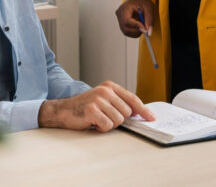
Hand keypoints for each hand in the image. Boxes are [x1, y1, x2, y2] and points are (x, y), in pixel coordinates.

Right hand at [38, 81, 155, 131]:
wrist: (64, 110)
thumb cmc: (85, 107)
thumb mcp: (104, 100)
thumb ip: (119, 103)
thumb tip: (138, 113)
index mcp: (110, 86)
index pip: (132, 99)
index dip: (143, 110)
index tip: (151, 118)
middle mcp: (105, 91)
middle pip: (127, 113)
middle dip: (118, 119)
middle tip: (105, 117)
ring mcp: (98, 99)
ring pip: (118, 121)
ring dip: (108, 124)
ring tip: (98, 119)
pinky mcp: (92, 109)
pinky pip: (107, 125)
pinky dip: (101, 128)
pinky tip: (93, 123)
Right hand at [115, 0, 154, 37]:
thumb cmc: (142, 1)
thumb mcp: (148, 8)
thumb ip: (149, 20)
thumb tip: (148, 31)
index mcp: (124, 8)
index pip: (127, 21)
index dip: (136, 27)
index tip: (145, 29)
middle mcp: (119, 14)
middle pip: (125, 29)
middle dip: (137, 31)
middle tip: (145, 29)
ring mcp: (119, 19)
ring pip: (126, 32)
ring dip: (136, 32)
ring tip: (142, 24)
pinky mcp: (121, 23)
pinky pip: (127, 31)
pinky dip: (134, 32)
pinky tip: (139, 25)